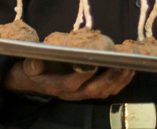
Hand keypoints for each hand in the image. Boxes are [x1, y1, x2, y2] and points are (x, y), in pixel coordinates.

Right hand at [4, 58, 134, 100]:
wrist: (33, 81)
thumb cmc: (33, 70)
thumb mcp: (28, 65)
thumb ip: (32, 64)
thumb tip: (36, 62)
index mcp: (55, 86)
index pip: (71, 84)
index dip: (83, 76)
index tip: (93, 63)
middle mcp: (70, 94)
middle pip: (92, 90)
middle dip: (108, 79)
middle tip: (118, 65)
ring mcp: (80, 95)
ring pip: (102, 93)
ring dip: (117, 82)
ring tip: (128, 67)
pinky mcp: (87, 92)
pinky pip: (106, 92)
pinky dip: (119, 84)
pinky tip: (127, 72)